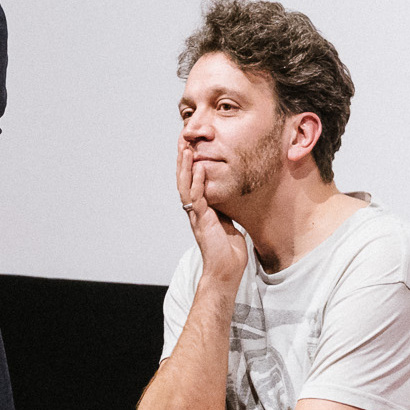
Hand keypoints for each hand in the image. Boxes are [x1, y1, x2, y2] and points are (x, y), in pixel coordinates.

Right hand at [177, 140, 247, 284]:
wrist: (226, 270)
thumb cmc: (228, 250)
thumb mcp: (227, 222)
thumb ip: (222, 209)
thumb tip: (225, 197)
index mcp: (200, 209)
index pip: (190, 181)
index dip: (189, 164)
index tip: (189, 146)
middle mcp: (194, 210)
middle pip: (184, 180)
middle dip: (182, 160)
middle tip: (181, 139)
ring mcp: (196, 215)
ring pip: (186, 186)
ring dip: (185, 167)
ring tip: (185, 148)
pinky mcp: (202, 221)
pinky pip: (196, 198)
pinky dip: (197, 182)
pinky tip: (198, 168)